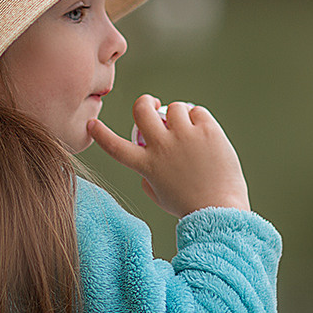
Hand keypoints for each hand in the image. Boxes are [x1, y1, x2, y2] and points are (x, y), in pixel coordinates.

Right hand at [88, 95, 250, 216]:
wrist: (220, 210)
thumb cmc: (190, 206)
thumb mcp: (159, 195)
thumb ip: (147, 175)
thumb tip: (147, 154)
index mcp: (147, 165)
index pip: (115, 146)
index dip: (101, 134)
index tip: (92, 124)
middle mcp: (162, 147)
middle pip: (142, 110)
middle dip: (145, 102)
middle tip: (154, 105)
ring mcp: (185, 136)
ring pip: (174, 107)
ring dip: (179, 115)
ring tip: (190, 133)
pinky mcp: (207, 130)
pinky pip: (197, 111)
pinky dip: (200, 120)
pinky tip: (205, 136)